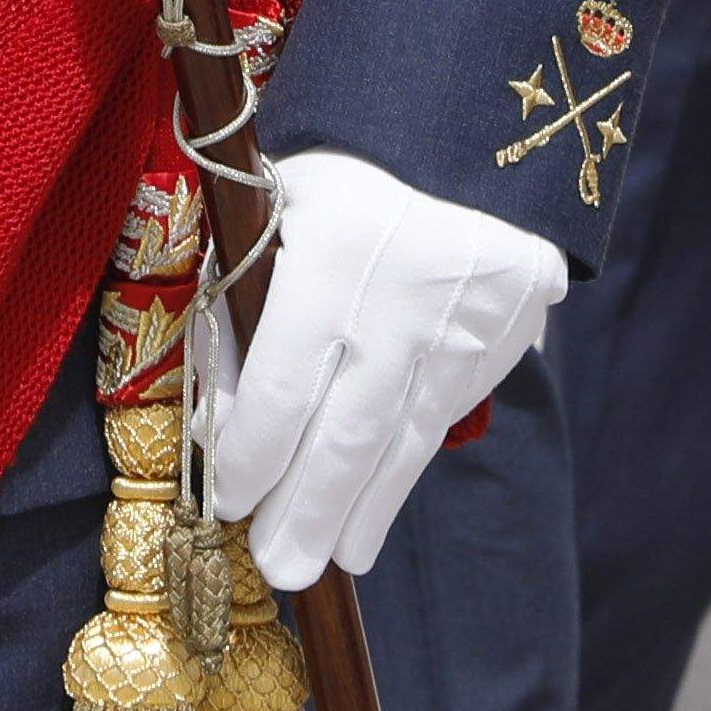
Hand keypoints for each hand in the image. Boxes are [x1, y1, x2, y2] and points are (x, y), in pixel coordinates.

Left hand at [206, 152, 567, 591]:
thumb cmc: (337, 180)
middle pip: (347, 433)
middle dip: (308, 511)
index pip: (286, 381)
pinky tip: (368, 523)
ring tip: (325, 563)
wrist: (463, 141)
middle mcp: (398, 303)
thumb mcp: (271, 211)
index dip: (253, 451)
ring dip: (357, 512)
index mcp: (331, 257)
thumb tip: (216, 419)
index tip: (227, 498)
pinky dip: (398, 479)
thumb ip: (238, 305)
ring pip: (400, 444)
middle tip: (278, 569)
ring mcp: (456, 331)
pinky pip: (436, 425)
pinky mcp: (493, 348)